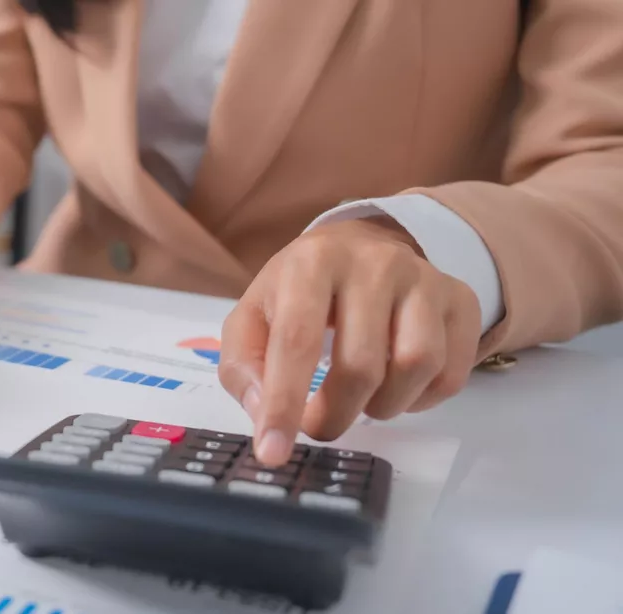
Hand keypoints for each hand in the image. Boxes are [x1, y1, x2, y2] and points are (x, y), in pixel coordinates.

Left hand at [219, 218, 481, 465]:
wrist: (359, 248)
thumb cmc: (297, 293)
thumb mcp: (252, 316)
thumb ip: (244, 365)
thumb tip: (266, 414)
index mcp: (312, 262)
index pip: (297, 340)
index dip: (283, 404)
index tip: (273, 453)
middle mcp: (375, 263)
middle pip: (361, 365)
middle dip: (334, 415)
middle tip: (319, 425)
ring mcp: (425, 278)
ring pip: (417, 367)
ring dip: (383, 406)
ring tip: (360, 400)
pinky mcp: (460, 300)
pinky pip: (452, 373)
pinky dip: (422, 400)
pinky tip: (396, 387)